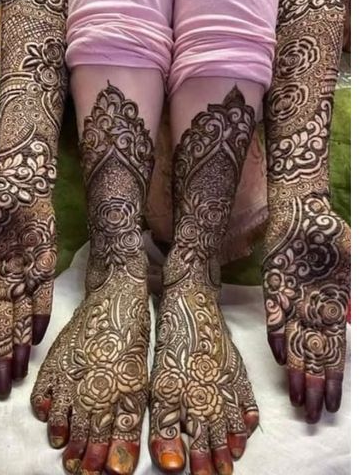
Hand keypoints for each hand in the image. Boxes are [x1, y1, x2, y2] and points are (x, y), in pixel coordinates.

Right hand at [0, 151, 56, 398]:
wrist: (18, 187)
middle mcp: (2, 287)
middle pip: (1, 332)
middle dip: (1, 360)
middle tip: (2, 390)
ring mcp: (24, 279)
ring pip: (22, 321)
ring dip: (21, 346)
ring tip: (20, 374)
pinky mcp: (44, 267)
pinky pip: (43, 297)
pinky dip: (40, 316)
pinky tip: (38, 338)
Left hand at [263, 195, 349, 421]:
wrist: (302, 212)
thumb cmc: (331, 233)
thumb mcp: (353, 257)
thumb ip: (356, 288)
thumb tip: (353, 316)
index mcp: (333, 307)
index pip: (335, 353)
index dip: (333, 379)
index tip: (333, 404)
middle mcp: (313, 309)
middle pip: (312, 355)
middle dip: (312, 384)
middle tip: (311, 415)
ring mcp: (293, 300)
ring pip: (293, 342)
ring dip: (293, 369)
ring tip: (294, 398)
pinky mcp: (274, 287)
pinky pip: (274, 316)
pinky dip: (276, 335)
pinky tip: (278, 357)